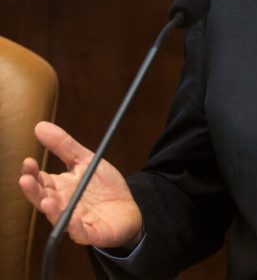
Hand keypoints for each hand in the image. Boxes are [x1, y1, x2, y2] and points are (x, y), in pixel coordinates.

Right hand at [18, 121, 142, 249]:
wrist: (129, 207)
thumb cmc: (103, 187)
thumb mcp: (87, 161)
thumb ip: (64, 146)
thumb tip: (40, 125)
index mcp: (60, 188)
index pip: (40, 180)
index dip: (32, 173)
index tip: (28, 161)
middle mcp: (63, 204)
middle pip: (44, 198)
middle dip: (34, 191)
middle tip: (26, 180)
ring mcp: (75, 220)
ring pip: (59, 217)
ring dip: (52, 209)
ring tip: (46, 199)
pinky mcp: (90, 232)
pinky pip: (80, 232)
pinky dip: (75, 226)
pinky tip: (73, 218)